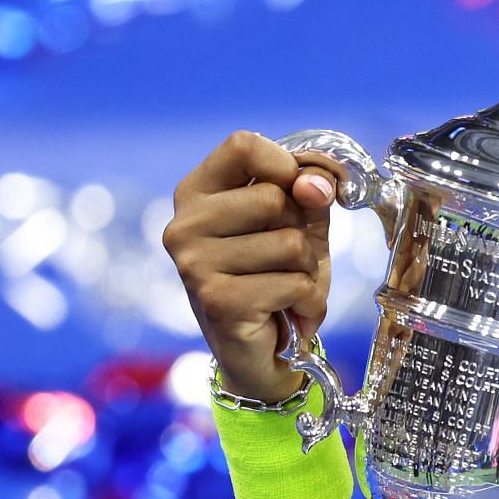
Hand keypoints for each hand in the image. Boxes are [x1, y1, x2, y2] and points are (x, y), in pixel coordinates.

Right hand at [160, 130, 337, 403]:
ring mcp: (193, 264)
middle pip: (274, 198)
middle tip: (287, 262)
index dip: (287, 165)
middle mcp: (183, 225)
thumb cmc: (278, 278)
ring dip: (308, 271)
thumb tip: (315, 184)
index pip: (243, 145)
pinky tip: (287, 314)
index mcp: (196, 193)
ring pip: (290, 244)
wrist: (265, 353)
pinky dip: (308, 301)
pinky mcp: (216, 301)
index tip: (302, 194)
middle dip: (303, 232)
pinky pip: (295, 283)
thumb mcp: (300, 224)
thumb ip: (309, 192)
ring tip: (286, 290)